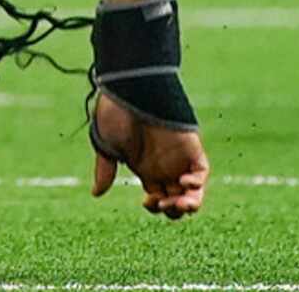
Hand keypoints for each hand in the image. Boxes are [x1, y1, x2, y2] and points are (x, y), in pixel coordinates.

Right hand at [90, 90, 208, 218]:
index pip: (157, 198)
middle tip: (163, 204)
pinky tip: (184, 182)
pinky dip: (197, 184)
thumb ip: (106, 169)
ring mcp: (178, 156)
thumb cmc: (116, 112)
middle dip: (172, 210)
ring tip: (178, 203)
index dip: (155, 208)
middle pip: (176, 199)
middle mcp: (163, 165)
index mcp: (144, 167)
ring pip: (192, 191)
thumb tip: (97, 193)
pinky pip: (201, 171)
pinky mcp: (190, 145)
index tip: (146, 201)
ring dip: (189, 204)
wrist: (131, 87)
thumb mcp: (107, 145)